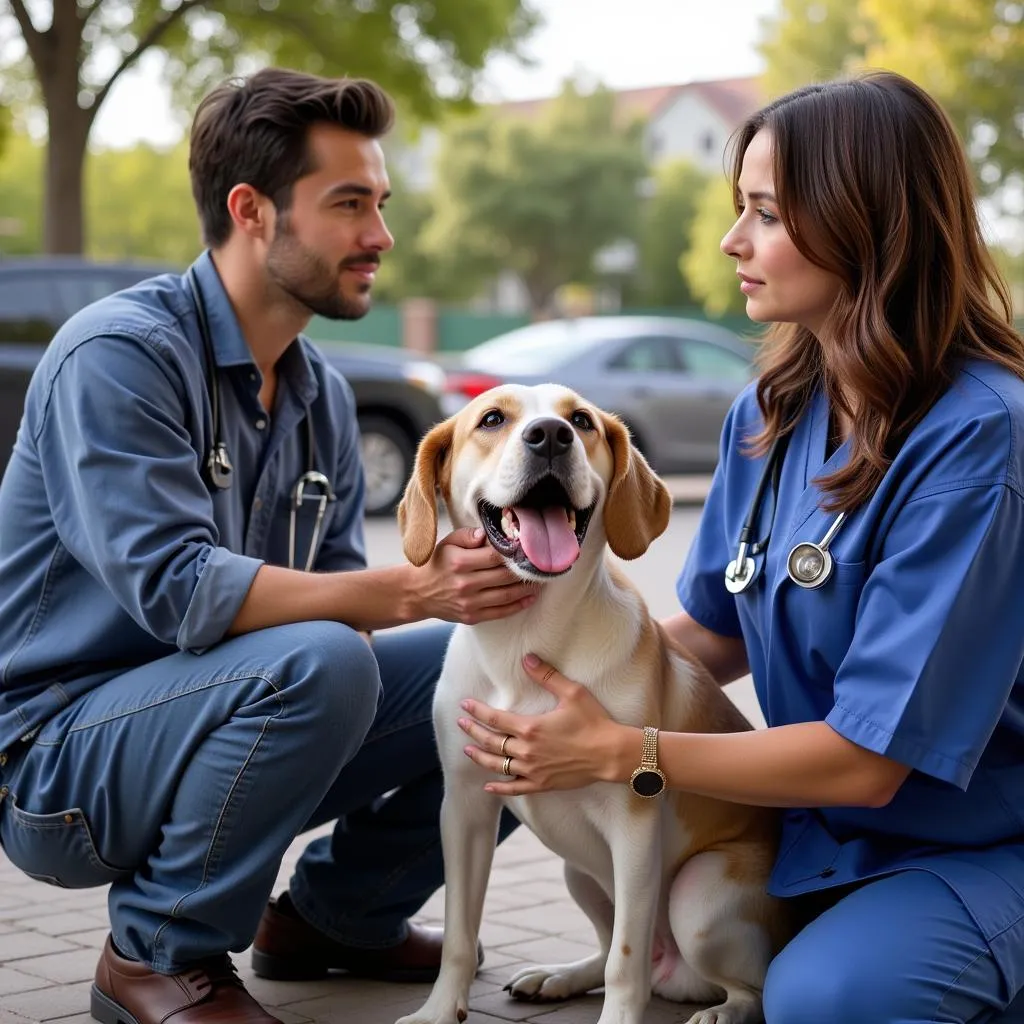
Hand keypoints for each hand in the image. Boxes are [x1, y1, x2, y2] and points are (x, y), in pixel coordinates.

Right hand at [413, 526, 537, 623]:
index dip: (514, 553)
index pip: (494, 556)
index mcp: (459, 562)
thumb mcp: (447, 543)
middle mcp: (465, 584)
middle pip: (504, 576)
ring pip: (506, 595)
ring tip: (541, 580)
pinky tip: (530, 597)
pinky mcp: (472, 617)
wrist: (417, 593)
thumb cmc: (437, 563)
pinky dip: (518, 605)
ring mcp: (469, 603)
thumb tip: (488, 534)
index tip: (528, 549)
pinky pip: (501, 612)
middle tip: (541, 564)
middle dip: (525, 571)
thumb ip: (468, 535)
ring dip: (527, 588)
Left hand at [457, 653, 636, 794]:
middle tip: (460, 723)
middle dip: (473, 731)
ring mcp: (533, 769)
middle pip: (491, 741)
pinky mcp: (542, 784)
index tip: (465, 705)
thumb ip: (547, 675)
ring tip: (467, 750)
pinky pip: (515, 788)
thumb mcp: (572, 693)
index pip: (495, 718)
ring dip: (480, 757)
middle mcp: (527, 750)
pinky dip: (500, 788)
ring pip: (498, 765)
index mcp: (531, 727)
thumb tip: (527, 658)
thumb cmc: (594, 722)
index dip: (477, 711)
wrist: (611, 754)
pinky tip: (488, 787)